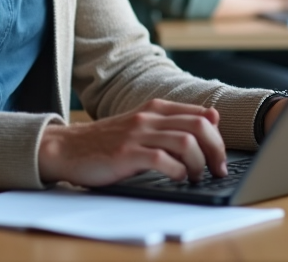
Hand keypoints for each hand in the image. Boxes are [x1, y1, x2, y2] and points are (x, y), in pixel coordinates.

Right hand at [38, 99, 226, 186]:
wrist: (67, 148)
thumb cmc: (107, 141)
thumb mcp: (143, 125)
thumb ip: (175, 121)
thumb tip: (213, 116)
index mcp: (155, 109)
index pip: (201, 114)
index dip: (218, 137)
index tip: (220, 157)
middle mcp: (149, 117)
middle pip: (199, 126)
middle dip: (216, 150)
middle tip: (217, 170)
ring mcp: (137, 134)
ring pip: (185, 141)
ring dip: (198, 163)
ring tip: (195, 177)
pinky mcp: (126, 154)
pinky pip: (162, 159)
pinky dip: (177, 171)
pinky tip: (176, 178)